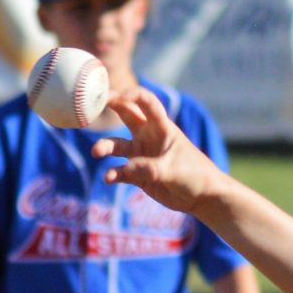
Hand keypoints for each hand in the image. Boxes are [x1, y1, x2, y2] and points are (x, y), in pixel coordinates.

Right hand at [95, 87, 223, 214]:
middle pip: (126, 114)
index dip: (132, 95)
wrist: (201, 198)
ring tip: (96, 152)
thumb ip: (150, 168)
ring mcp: (142, 154)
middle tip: (91, 106)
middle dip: (110, 107)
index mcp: (162, 127)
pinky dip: (113, 174)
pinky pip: (120, 171)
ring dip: (105, 147)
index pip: (146, 102)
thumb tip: (127, 168)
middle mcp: (148, 137)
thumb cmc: (194, 175)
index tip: (117, 96)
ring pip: (117, 145)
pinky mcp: (138, 174)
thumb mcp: (173, 170)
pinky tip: (108, 179)